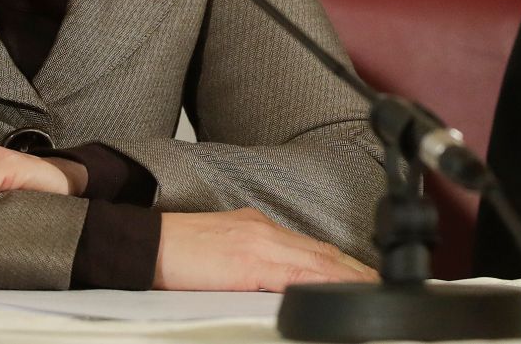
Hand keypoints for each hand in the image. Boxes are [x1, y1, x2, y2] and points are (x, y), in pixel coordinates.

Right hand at [155, 208, 376, 290]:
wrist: (141, 245)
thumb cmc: (173, 254)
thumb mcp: (221, 255)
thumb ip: (250, 266)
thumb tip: (272, 288)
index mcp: (256, 229)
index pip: (309, 248)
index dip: (339, 262)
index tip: (362, 275)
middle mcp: (262, 230)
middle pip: (320, 252)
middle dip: (352, 270)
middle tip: (380, 285)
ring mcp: (257, 243)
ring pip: (315, 261)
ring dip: (345, 276)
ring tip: (370, 290)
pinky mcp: (247, 261)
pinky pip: (294, 273)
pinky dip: (321, 281)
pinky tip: (336, 290)